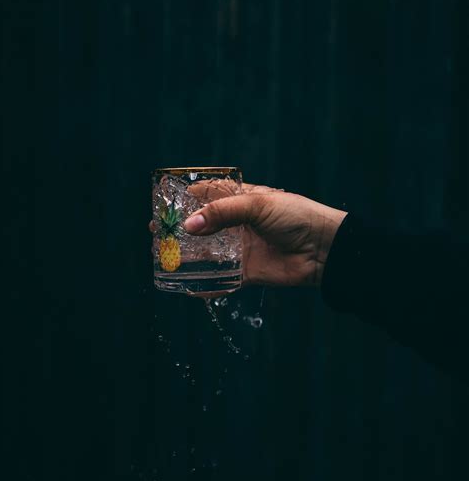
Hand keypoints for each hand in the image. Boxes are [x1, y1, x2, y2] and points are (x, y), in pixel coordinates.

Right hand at [175, 181, 346, 289]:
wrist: (323, 249)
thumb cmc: (296, 216)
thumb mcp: (258, 205)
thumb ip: (222, 213)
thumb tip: (189, 225)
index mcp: (242, 200)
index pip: (207, 194)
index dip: (184, 198)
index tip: (161, 203)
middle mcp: (238, 224)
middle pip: (202, 225)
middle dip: (180, 230)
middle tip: (157, 234)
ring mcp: (241, 248)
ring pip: (207, 252)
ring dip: (186, 255)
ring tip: (164, 257)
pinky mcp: (247, 272)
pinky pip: (221, 279)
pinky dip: (205, 283)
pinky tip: (186, 286)